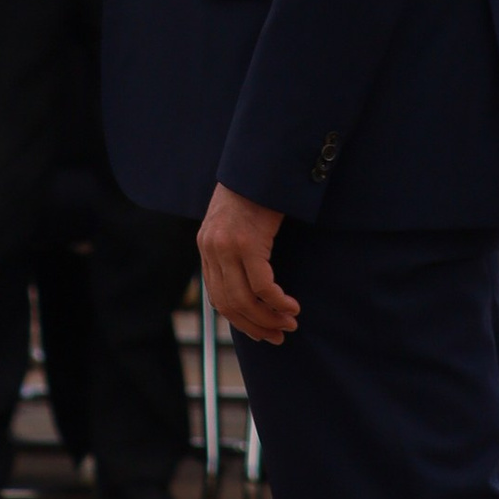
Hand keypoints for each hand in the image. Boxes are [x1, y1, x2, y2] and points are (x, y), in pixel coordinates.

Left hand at [200, 183, 296, 346]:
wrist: (259, 163)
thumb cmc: (254, 191)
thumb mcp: (235, 221)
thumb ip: (235, 249)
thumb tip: (253, 284)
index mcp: (206, 247)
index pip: (217, 298)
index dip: (240, 320)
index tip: (260, 332)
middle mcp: (212, 249)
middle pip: (230, 304)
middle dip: (255, 325)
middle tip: (278, 335)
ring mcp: (228, 247)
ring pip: (245, 299)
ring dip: (269, 317)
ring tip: (289, 323)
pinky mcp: (248, 243)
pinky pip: (262, 285)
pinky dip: (277, 301)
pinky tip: (291, 305)